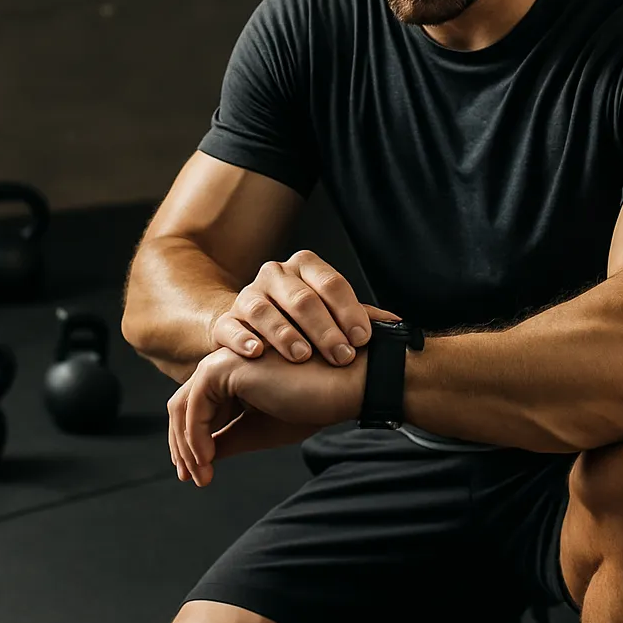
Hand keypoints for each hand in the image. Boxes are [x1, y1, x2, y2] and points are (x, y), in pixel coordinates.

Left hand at [168, 344, 367, 485]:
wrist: (346, 384)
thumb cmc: (314, 403)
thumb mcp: (262, 429)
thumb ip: (229, 438)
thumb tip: (200, 459)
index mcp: (237, 373)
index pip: (199, 408)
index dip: (192, 442)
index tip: (200, 476)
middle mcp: (227, 360)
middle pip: (184, 404)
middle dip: (182, 445)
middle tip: (193, 479)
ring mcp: (224, 359)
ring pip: (182, 405)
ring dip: (186, 445)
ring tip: (201, 474)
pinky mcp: (225, 365)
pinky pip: (193, 406)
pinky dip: (194, 437)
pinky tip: (208, 460)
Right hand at [211, 250, 400, 365]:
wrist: (252, 330)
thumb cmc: (302, 325)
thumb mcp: (332, 316)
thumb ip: (361, 318)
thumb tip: (398, 325)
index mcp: (305, 267)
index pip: (331, 283)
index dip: (349, 311)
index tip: (363, 339)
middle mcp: (275, 275)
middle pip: (301, 298)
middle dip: (324, 329)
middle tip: (342, 356)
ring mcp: (247, 296)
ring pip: (264, 310)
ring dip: (285, 334)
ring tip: (302, 356)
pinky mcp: (224, 321)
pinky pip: (230, 327)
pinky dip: (243, 339)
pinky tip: (257, 353)